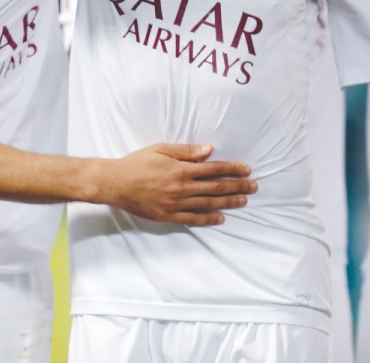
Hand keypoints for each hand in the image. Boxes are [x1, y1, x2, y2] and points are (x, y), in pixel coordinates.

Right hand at [102, 143, 256, 225]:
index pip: (214, 169)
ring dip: (228, 202)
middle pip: (216, 187)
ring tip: (243, 201)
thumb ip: (187, 151)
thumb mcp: (162, 149)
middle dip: (237, 186)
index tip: (247, 170)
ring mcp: (176, 204)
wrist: (115, 183)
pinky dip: (208, 219)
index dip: (232, 169)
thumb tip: (210, 150)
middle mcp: (182, 188)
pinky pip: (193, 219)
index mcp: (181, 169)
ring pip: (208, 204)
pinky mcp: (168, 216)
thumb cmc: (137, 163)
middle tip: (253, 187)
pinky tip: (221, 218)